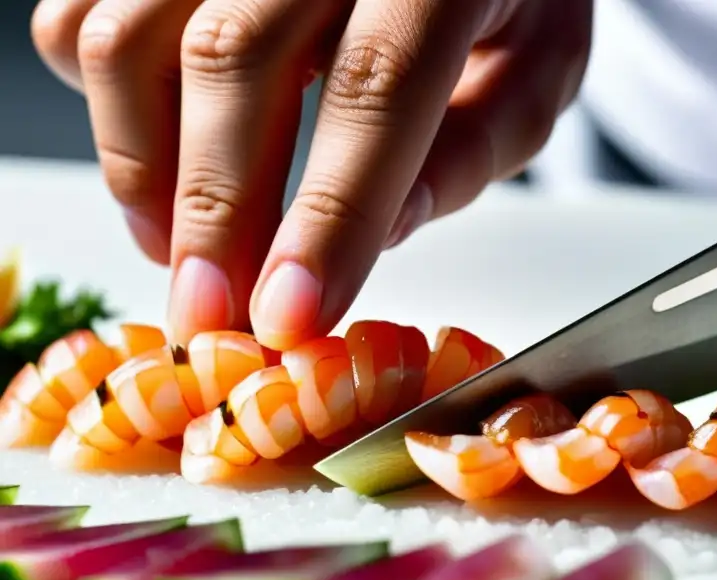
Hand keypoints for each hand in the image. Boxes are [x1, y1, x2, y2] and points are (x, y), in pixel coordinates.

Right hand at [31, 0, 591, 347]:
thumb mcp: (538, 66)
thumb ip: (474, 145)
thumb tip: (384, 232)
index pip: (377, 86)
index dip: (329, 213)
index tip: (291, 315)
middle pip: (234, 62)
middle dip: (217, 214)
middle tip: (215, 316)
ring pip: (132, 38)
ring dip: (142, 168)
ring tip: (179, 253)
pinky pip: (83, 15)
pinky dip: (103, 105)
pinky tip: (158, 162)